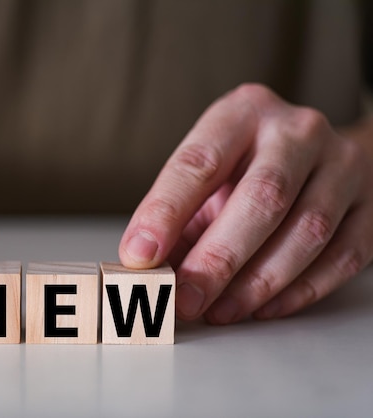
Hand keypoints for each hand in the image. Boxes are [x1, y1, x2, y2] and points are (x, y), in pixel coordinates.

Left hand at [119, 83, 372, 323]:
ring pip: (307, 230)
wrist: (319, 155)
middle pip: (262, 197)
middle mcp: (297, 132)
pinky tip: (264, 308)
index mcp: (242, 113)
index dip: (166, 211)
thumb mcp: (209, 175)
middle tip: (186, 299)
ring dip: (258, 283)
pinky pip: (342, 256)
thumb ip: (179, 216)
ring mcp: (341, 165)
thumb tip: (146, 267)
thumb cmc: (248, 167)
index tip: (141, 255)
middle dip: (219, 258)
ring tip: (220, 310)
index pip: (200, 162)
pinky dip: (300, 291)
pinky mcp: (370, 204)